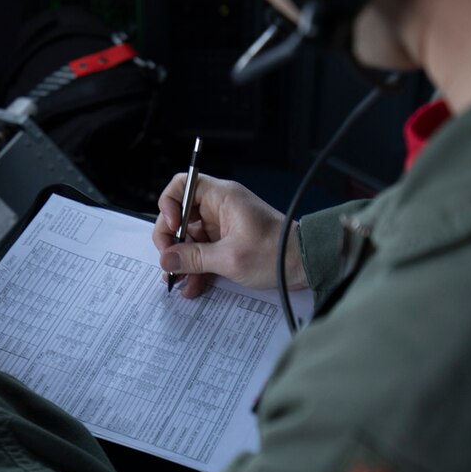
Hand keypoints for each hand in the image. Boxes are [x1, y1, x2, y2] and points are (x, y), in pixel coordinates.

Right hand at [152, 173, 307, 298]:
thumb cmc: (276, 252)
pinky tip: (192, 286)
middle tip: (170, 263)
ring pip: (190, 238)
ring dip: (183, 260)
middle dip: (172, 241)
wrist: (303, 264)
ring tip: (178, 282)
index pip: (182, 185)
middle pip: (181, 215)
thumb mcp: (230, 258)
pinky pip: (203, 252)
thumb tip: (167, 260)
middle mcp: (219, 208)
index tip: (172, 228)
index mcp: (222, 197)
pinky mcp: (227, 243)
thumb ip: (194, 258)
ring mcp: (223, 226)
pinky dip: (197, 267)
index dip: (170, 204)